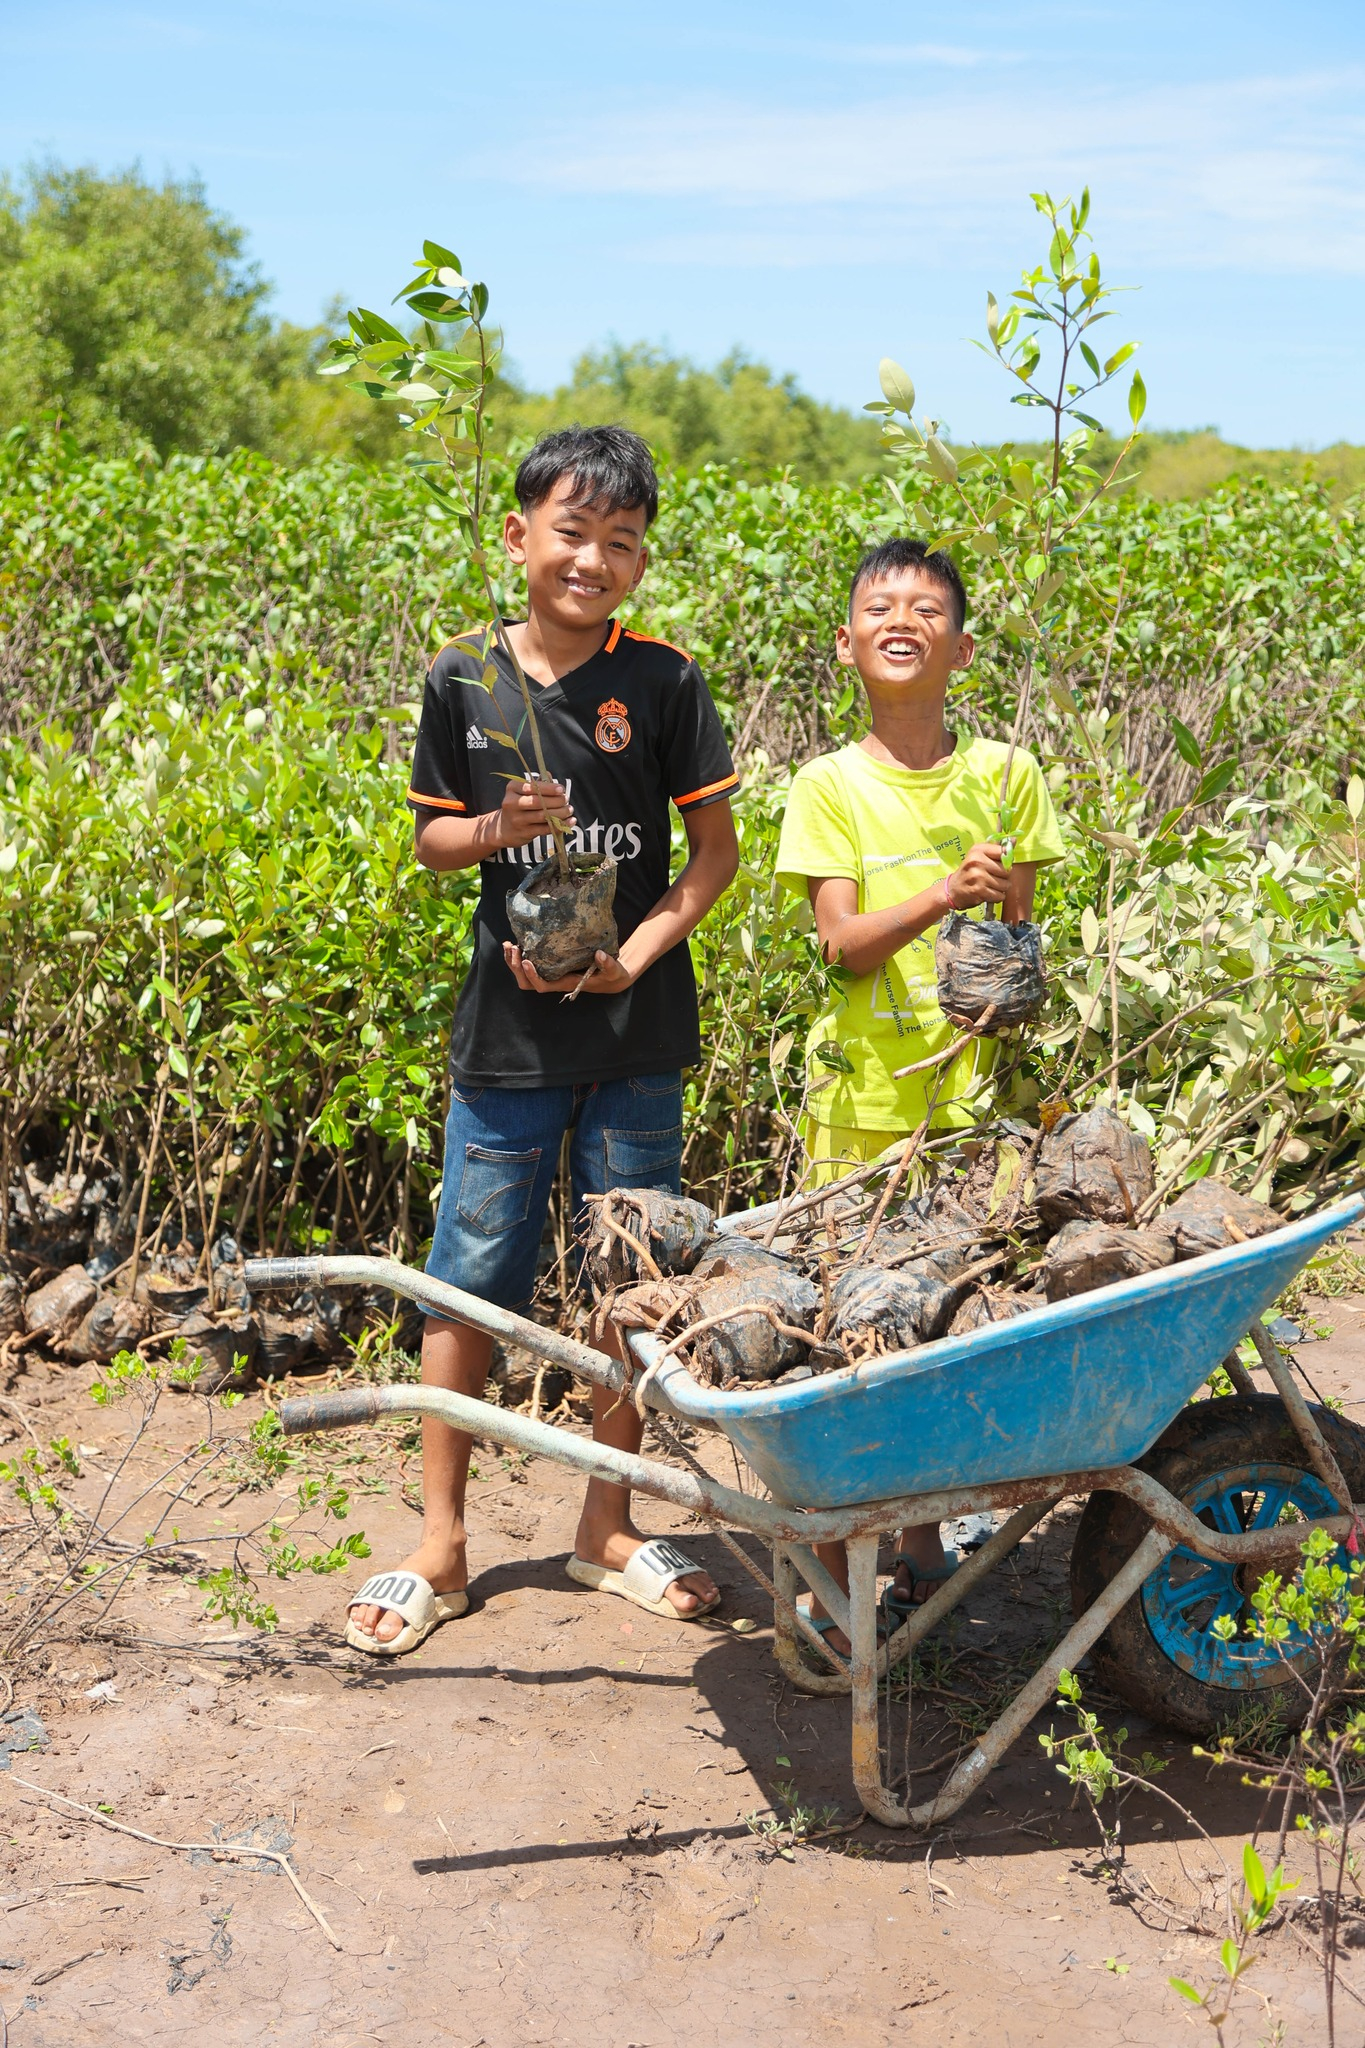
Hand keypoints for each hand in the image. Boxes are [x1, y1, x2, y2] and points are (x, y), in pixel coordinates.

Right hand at [496, 777, 574, 850]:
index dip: (549, 788)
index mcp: (513, 789)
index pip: (532, 787)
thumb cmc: (519, 806)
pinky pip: (546, 829)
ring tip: (569, 810)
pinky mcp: (525, 833)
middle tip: (566, 800)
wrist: (504, 829)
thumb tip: (549, 775)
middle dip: (557, 801)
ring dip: (561, 813)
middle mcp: (512, 804)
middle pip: (539, 802)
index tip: (561, 789)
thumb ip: (536, 783)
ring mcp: (518, 820)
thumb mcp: (522, 791)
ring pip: (544, 816)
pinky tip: (570, 821)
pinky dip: (561, 825)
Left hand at [502, 944, 636, 996]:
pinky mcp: (550, 965)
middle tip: (513, 948)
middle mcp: (554, 980)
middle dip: (516, 967)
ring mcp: (550, 974)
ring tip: (508, 944)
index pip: (543, 985)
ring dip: (513, 961)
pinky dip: (519, 956)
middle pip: (527, 983)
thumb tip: (599, 954)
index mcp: (566, 983)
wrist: (611, 977)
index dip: (532, 976)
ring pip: (524, 975)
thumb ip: (608, 964)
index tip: (526, 961)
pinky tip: (517, 942)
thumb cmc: (611, 975)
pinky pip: (529, 964)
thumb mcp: (614, 970)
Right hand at [946, 841, 1009, 910]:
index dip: (1006, 860)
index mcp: (978, 850)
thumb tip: (1014, 840)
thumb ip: (997, 849)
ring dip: (1001, 888)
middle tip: (993, 877)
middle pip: (1006, 870)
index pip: (1003, 852)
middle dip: (1004, 877)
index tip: (1000, 864)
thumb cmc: (970, 871)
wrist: (953, 890)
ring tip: (990, 886)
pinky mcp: (979, 891)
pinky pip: (1000, 896)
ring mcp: (978, 877)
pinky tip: (989, 893)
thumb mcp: (979, 855)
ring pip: (1005, 885)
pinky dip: (997, 897)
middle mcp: (977, 862)